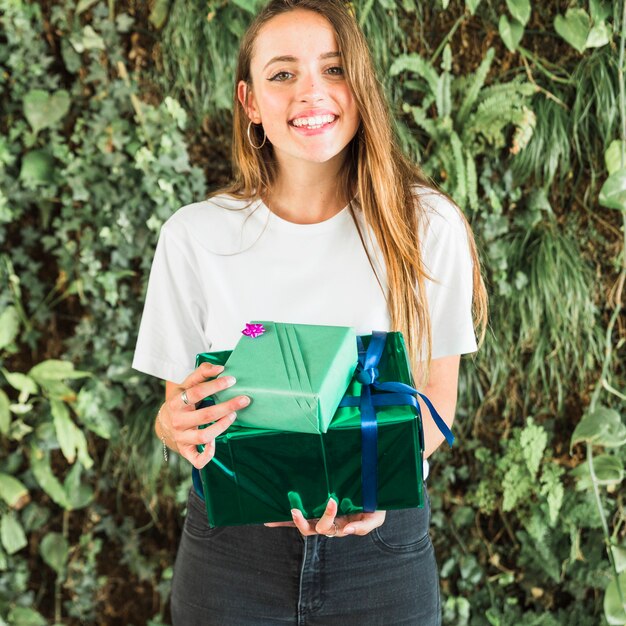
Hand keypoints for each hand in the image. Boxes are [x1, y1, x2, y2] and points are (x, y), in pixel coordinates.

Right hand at [159, 362, 249, 468]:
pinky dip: (208, 454)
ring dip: (222, 426)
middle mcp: (178, 421)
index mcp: (176, 402)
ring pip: (204, 436)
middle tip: (244, 399)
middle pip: (205, 415)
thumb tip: (220, 368)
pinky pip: (197, 459)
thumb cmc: (180, 401)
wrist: (163, 424)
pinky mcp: (186, 450)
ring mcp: (181, 438)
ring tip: (234, 416)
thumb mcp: (185, 385)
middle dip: (227, 406)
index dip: (216, 385)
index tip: (232, 380)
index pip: (196, 392)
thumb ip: (201, 373)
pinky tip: (216, 443)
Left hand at [265, 497, 385, 537]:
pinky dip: (284, 519)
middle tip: (295, 509)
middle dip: (301, 522)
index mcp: (340, 526)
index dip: (328, 515)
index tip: (333, 500)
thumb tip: (345, 530)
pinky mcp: (316, 506)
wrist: (373, 493)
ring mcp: (320, 515)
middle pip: (310, 528)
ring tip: (282, 510)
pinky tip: (271, 519)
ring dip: (290, 519)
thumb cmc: (374, 506)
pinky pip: (300, 512)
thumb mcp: (375, 518)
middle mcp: (328, 523)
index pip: (329, 526)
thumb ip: (362, 527)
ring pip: (302, 522)